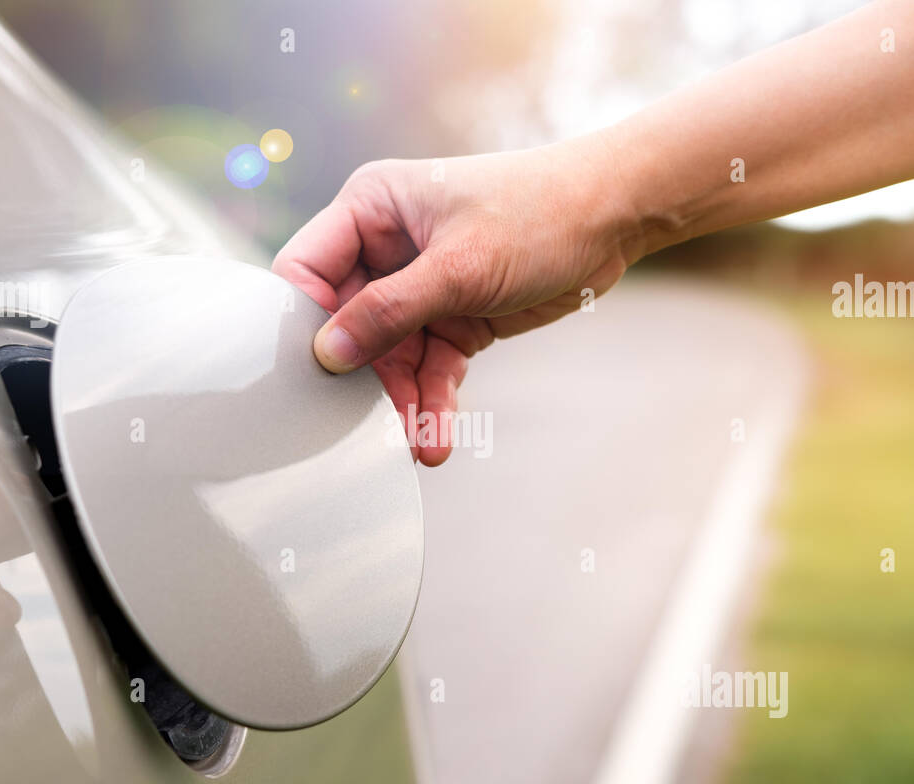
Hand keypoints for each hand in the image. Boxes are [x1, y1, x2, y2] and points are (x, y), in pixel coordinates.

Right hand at [273, 138, 634, 464]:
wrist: (613, 219)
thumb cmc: (537, 213)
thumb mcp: (459, 266)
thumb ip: (390, 311)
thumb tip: (328, 352)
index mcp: (370, 208)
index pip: (307, 269)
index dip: (300, 322)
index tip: (306, 375)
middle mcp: (386, 247)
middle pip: (348, 325)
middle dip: (363, 377)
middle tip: (366, 427)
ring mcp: (419, 286)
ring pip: (391, 356)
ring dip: (402, 401)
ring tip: (417, 444)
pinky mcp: (453, 318)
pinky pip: (429, 367)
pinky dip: (434, 400)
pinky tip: (437, 439)